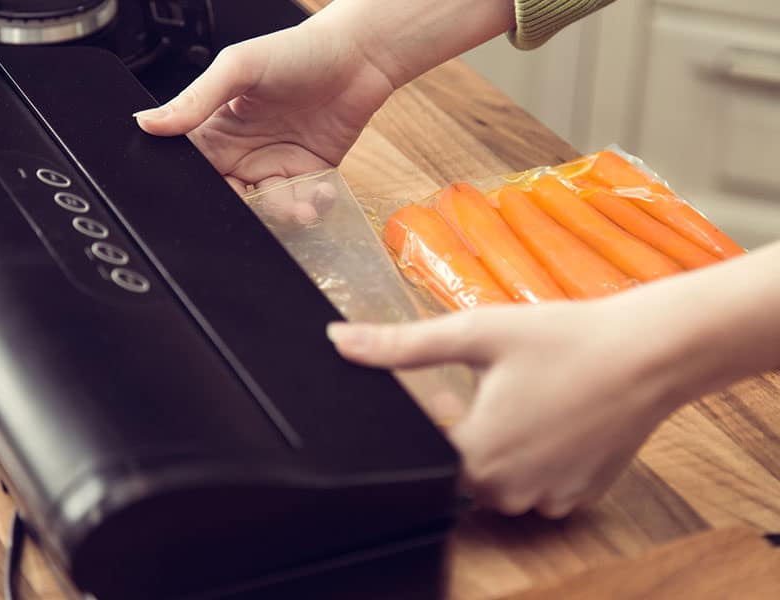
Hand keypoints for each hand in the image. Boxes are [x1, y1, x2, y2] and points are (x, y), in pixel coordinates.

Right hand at [134, 18, 393, 224]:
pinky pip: (303, 203)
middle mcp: (246, 152)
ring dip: (285, 213)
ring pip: (270, 208)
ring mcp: (279, 165)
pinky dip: (312, 206)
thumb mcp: (238, 68)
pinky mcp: (311, 174)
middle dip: (248, 209)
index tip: (216, 193)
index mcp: (218, 129)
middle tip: (263, 200)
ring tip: (303, 205)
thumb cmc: (298, 50)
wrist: (358, 56)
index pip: (196, 169)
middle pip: (233, 199)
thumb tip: (148, 122)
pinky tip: (320, 193)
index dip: (200, 188)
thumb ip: (195, 100)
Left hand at [326, 296, 682, 518]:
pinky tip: (549, 418)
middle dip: (462, 435)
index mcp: (476, 455)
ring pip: (501, 483)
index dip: (430, 424)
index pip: (425, 458)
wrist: (646, 354)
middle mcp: (510, 490)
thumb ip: (400, 345)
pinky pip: (540, 486)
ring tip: (515, 399)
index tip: (446, 394)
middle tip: (477, 390)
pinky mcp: (581, 495)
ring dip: (499, 448)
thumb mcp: (473, 333)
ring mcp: (550, 498)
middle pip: (461, 473)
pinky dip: (536, 459)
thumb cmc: (562, 340)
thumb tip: (340, 341)